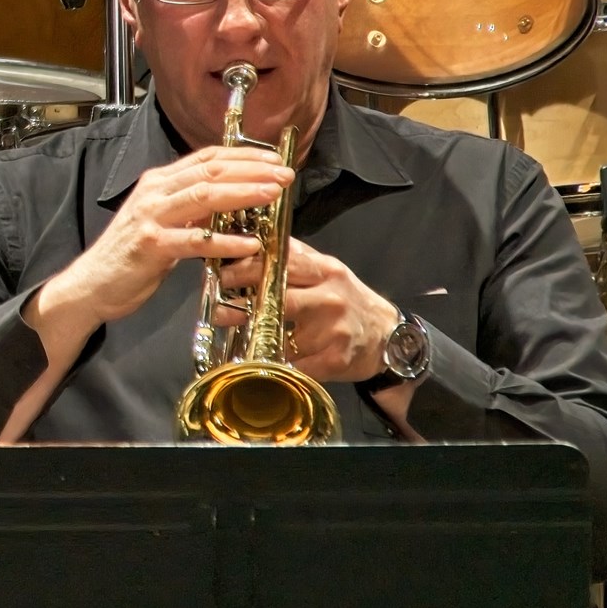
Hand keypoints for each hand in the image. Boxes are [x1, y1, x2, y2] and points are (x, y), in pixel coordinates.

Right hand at [29, 144, 291, 336]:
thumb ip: (191, 208)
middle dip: (252, 171)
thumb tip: (232, 201)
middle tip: (285, 175)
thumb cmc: (131, 255)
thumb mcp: (162, 221)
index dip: (244, 156)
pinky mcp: (151, 245)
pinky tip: (250, 243)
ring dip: (244, 194)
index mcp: (159, 182)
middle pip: (210, 172)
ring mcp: (151, 217)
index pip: (207, 157)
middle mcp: (155, 192)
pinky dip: (225, 240)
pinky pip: (195, 240)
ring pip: (205, 196)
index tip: (275, 160)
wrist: (92, 283)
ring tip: (274, 196)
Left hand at [211, 238, 398, 381]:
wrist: (387, 336)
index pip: (282, 262)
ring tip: (233, 335)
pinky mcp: (335, 359)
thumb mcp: (326, 271)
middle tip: (218, 308)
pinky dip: (274, 365)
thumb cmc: (347, 299)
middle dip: (241, 303)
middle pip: (278, 296)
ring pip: (282, 334)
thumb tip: (252, 242)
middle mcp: (330, 297)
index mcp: (325, 270)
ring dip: (252, 337)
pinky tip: (259, 362)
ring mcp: (333, 330)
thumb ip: (294, 258)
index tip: (221, 273)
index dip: (247, 267)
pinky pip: (295, 364)